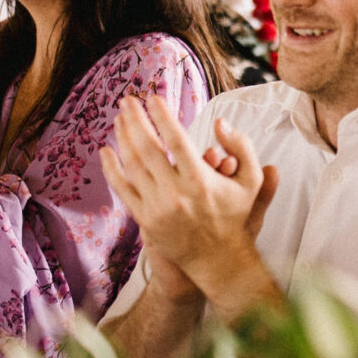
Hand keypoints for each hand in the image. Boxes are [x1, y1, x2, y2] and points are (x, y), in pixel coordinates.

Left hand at [101, 98, 277, 304]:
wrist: (218, 260)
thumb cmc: (235, 215)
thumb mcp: (252, 180)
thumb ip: (241, 146)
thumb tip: (220, 122)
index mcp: (200, 179)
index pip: (176, 139)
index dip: (162, 116)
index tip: (152, 98)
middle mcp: (176, 193)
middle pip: (148, 148)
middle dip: (135, 120)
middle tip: (128, 100)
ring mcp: (157, 207)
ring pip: (132, 166)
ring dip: (123, 138)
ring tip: (120, 118)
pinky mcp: (145, 220)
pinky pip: (123, 190)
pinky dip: (112, 169)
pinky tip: (106, 151)